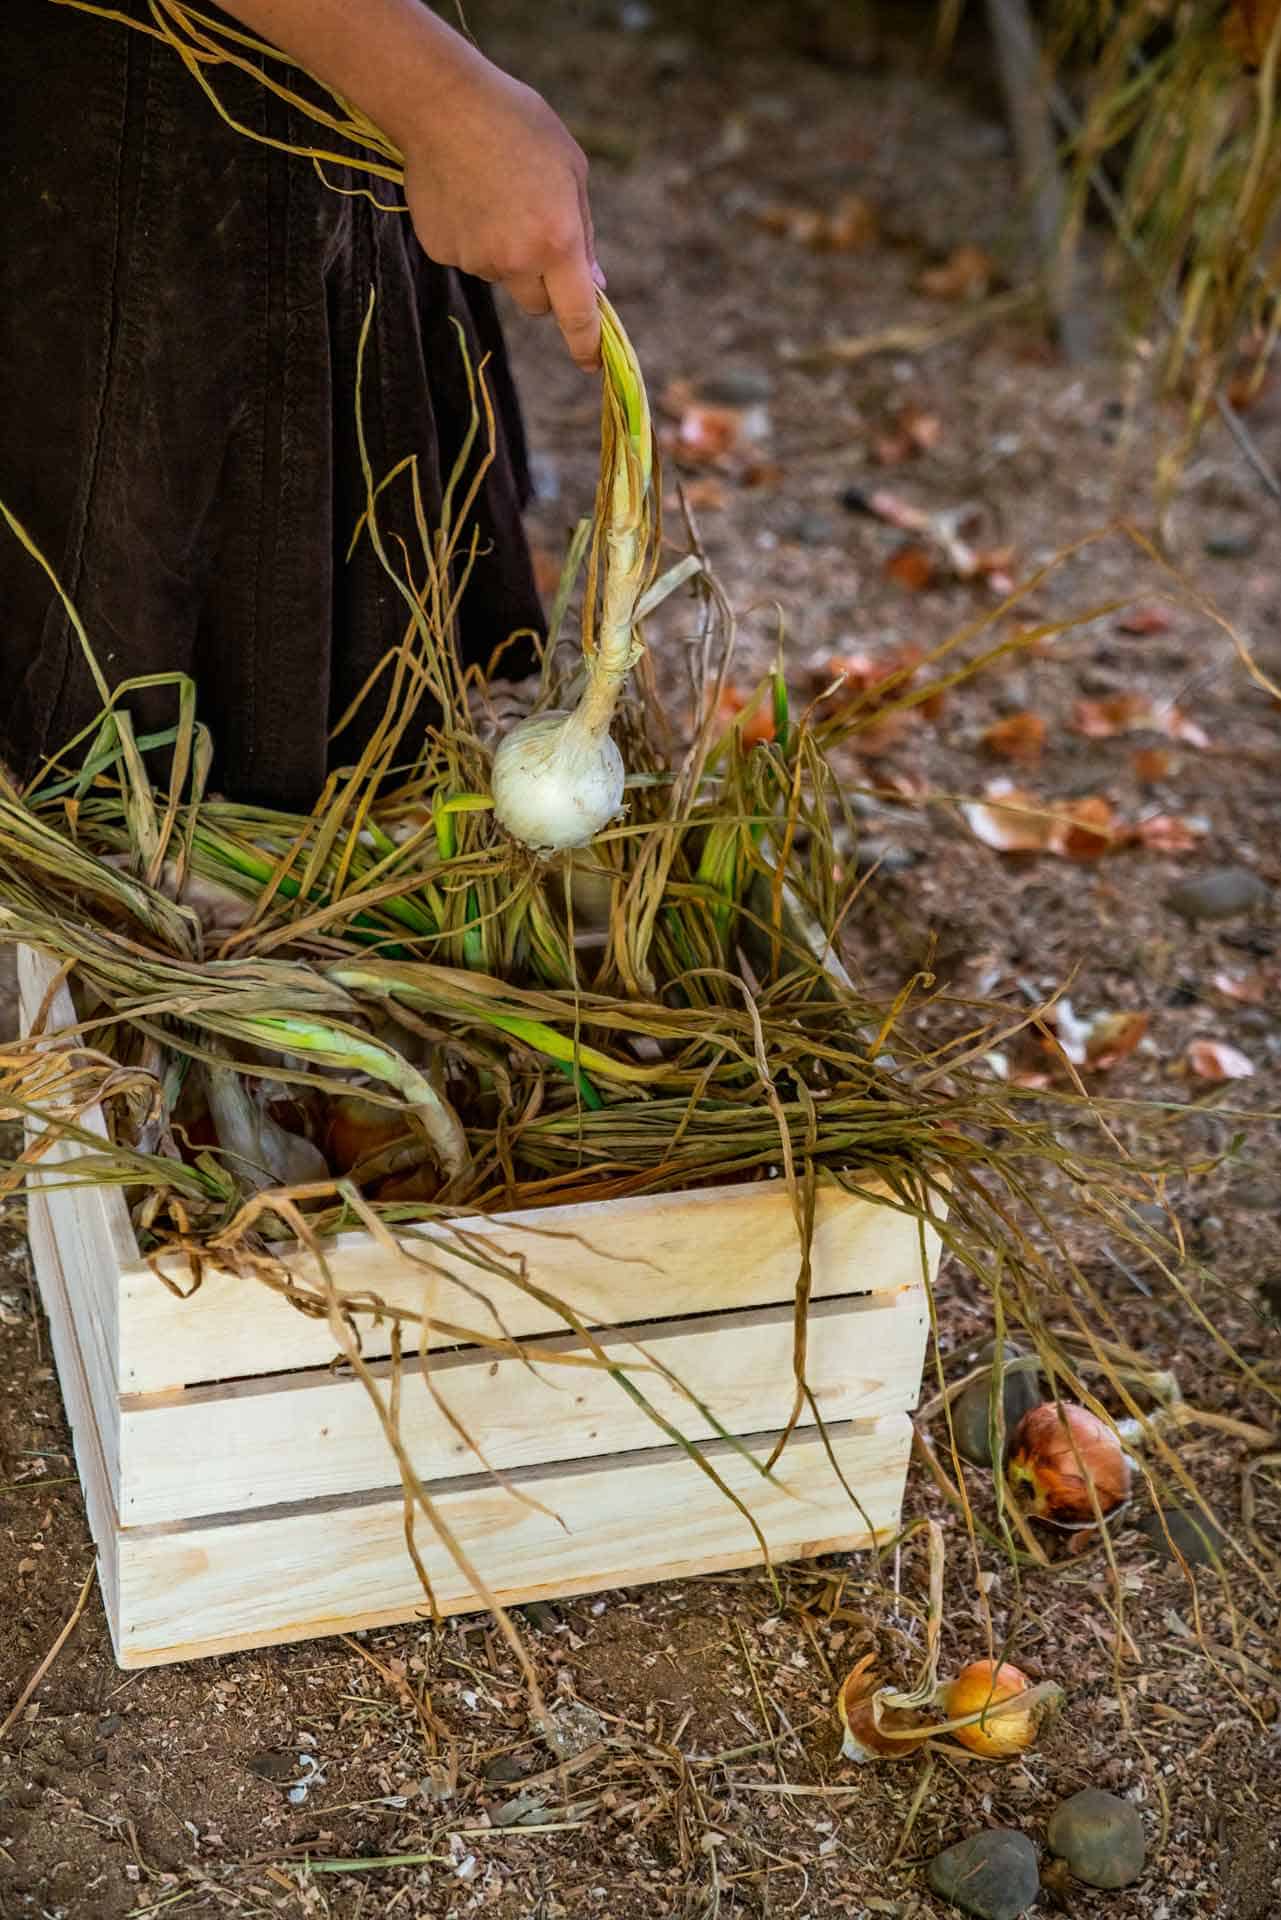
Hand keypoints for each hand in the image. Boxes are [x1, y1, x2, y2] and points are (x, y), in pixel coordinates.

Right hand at [400, 51, 603, 370]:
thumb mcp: (571, 169)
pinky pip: (467, 257)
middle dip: (543, 284)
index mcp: (557, 242)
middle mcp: (516, 260)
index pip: (577, 315)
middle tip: (533, 230)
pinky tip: (465, 193)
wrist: (442, 102)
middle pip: (537, 305)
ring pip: (500, 276)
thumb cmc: (518, 124)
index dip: (587, 345)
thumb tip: (593, 284)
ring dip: (503, 250)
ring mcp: (475, 259)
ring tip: (492, 192)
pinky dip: (470, 236)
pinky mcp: (442, 251)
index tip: (591, 363)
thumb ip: (584, 233)